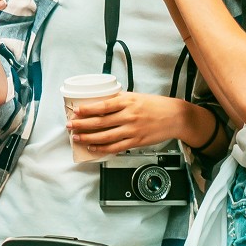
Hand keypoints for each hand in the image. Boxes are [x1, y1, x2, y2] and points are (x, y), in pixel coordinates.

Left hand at [66, 93, 183, 155]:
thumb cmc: (156, 106)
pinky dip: (102, 148)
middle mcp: (129, 116)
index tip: (76, 111)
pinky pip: (115, 147)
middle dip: (82, 124)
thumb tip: (102, 101)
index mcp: (128, 101)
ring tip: (77, 138)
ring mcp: (132, 130)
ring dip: (89, 138)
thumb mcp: (137, 97)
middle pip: (100, 122)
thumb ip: (120, 99)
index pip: (103, 105)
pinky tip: (93, 148)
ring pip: (105, 136)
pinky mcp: (136, 142)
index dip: (88, 109)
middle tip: (70, 125)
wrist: (175, 117)